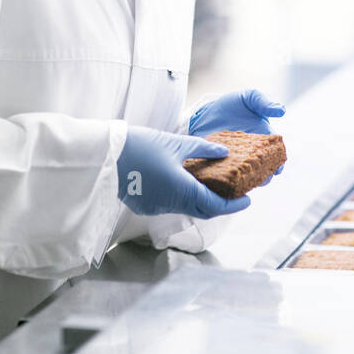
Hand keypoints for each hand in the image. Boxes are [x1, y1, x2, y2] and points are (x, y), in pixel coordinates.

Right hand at [116, 127, 251, 217]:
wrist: (107, 154)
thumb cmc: (141, 145)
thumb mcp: (176, 143)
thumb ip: (203, 149)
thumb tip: (223, 152)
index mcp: (181, 190)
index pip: (214, 206)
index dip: (233, 205)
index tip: (247, 200)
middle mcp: (171, 203)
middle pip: (202, 211)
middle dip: (220, 204)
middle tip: (233, 192)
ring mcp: (157, 207)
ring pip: (186, 208)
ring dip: (201, 200)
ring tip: (211, 184)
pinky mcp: (146, 205)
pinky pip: (170, 205)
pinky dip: (183, 198)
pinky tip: (185, 182)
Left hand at [189, 89, 286, 178]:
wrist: (206, 111)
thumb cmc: (231, 104)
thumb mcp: (248, 98)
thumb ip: (264, 103)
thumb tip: (282, 111)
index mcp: (263, 141)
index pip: (275, 157)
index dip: (278, 164)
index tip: (277, 169)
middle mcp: (251, 156)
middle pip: (263, 172)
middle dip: (263, 177)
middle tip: (259, 178)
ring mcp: (236, 163)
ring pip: (246, 179)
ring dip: (246, 181)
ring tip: (243, 180)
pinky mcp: (220, 168)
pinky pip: (226, 179)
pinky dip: (227, 181)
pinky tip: (225, 181)